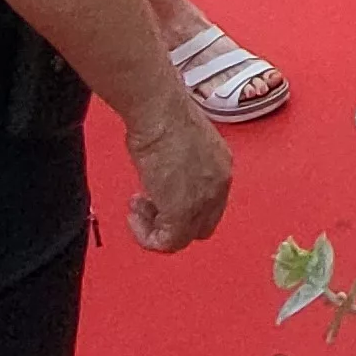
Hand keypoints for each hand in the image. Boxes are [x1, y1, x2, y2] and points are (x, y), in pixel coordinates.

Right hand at [122, 102, 233, 252]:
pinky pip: (168, 243)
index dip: (181, 206)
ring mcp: (203, 201)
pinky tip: (134, 217)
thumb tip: (163, 177)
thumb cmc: (162, 115)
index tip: (157, 195)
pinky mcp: (183, 213)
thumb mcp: (178, 144)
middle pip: (200, 225)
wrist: (158, 112)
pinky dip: (147, 236)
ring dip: (154, 228)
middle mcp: (219, 185)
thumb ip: (179, 167)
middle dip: (171, 221)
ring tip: (136, 208)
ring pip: (183, 237)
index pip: (210, 204)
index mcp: (221, 166)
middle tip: (146, 206)